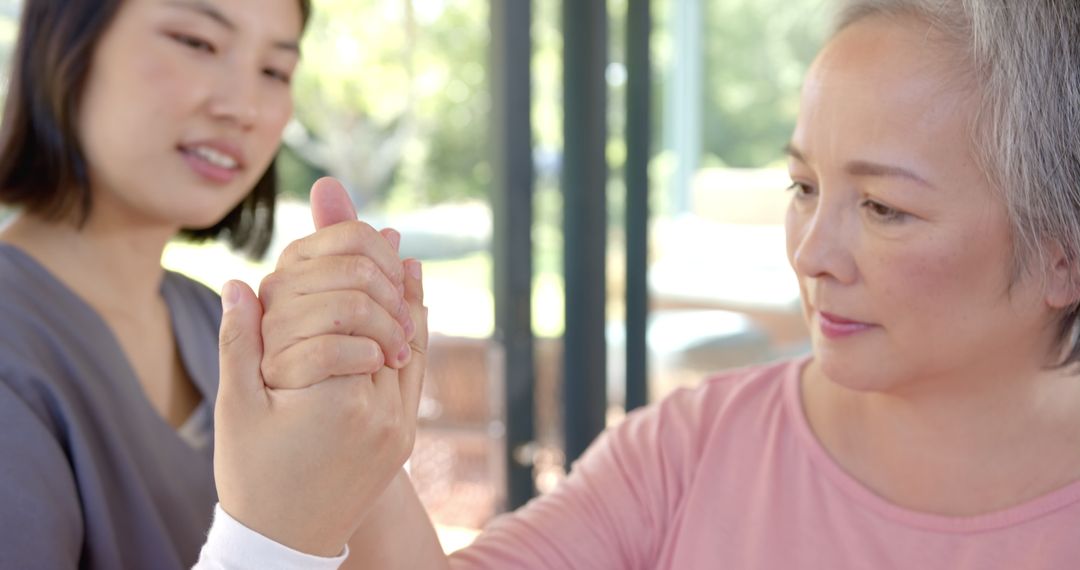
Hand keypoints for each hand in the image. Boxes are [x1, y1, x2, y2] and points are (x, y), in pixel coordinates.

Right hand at [212, 178, 428, 556]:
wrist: (289, 542)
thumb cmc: (251, 475)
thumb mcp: (236, 408)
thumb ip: (240, 342)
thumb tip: (240, 281)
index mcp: (328, 397)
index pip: (340, 304)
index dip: (333, 263)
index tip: (337, 227)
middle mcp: (375, 409)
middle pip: (380, 312)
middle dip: (373, 267)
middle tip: (373, 228)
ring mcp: (398, 424)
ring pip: (410, 335)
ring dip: (400, 288)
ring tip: (395, 248)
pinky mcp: (406, 433)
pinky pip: (417, 365)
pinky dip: (415, 322)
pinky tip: (412, 289)